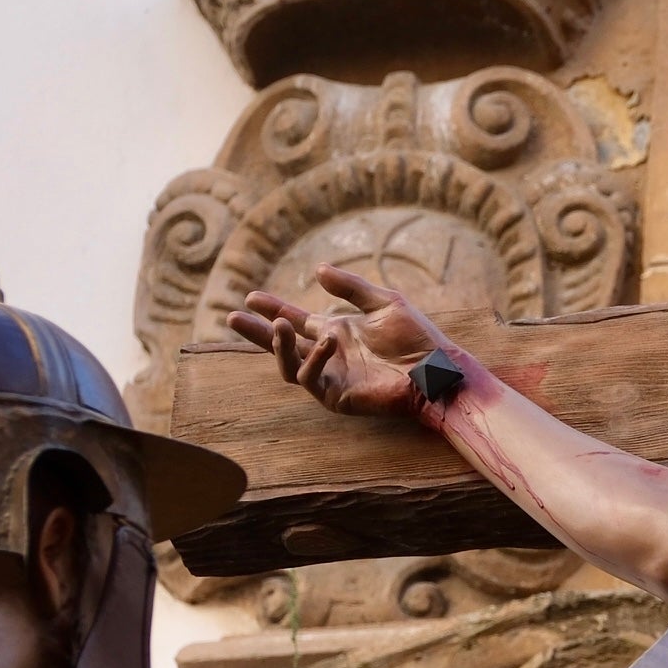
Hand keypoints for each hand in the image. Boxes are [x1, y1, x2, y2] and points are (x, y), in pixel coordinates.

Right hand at [231, 266, 465, 419]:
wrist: (435, 369)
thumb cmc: (416, 338)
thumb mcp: (383, 302)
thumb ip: (350, 288)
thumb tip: (317, 270)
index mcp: (335, 332)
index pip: (296, 320)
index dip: (272, 309)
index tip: (250, 297)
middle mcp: (328, 355)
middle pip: (281, 345)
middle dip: (256, 333)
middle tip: (232, 317)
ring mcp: (331, 377)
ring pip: (289, 366)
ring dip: (280, 346)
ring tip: (279, 326)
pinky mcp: (338, 397)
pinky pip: (312, 379)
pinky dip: (312, 360)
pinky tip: (325, 343)